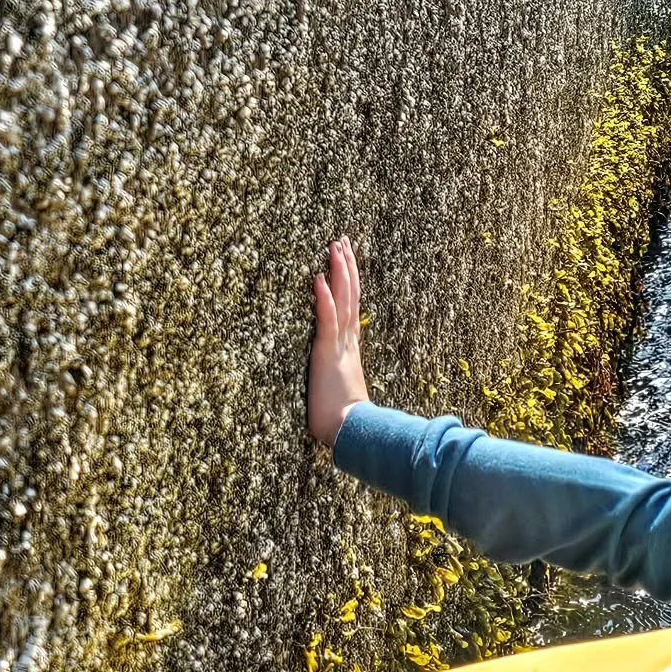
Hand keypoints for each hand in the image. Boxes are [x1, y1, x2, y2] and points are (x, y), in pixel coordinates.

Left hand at [309, 237, 370, 446]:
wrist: (351, 431)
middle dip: (347, 266)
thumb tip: (337, 375)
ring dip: (339, 272)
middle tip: (342, 240)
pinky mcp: (327, 353)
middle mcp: (348, 340)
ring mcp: (339, 344)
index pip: (351, 305)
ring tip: (335, 247)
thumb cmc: (343, 417)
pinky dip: (324, 299)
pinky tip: (319, 279)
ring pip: (342, 300)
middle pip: (350, 295)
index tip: (347, 258)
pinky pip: (326, 320)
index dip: (349, 280)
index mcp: (350, 346)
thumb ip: (339, 374)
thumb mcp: (339, 387)